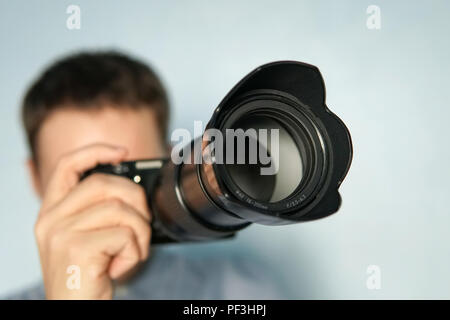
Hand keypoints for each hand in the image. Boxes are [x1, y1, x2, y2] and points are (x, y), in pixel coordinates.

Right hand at [35, 144, 151, 298]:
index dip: (95, 152)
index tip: (122, 152)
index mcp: (51, 213)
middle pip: (105, 184)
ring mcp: (61, 233)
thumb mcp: (85, 239)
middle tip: (142, 225)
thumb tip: (131, 190)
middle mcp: (50, 220)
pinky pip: (126, 234)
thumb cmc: (86, 277)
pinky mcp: (77, 248)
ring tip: (130, 252)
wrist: (73, 311)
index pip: (67, 166)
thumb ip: (96, 212)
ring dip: (140, 233)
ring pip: (121, 210)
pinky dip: (135, 252)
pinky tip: (120, 266)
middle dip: (136, 201)